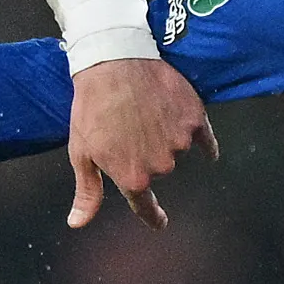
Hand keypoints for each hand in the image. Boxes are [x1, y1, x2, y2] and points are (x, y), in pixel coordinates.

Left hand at [67, 55, 216, 228]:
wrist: (113, 60)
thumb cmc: (91, 107)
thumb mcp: (81, 152)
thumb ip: (87, 192)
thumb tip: (77, 223)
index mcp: (132, 177)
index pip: (145, 206)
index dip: (153, 216)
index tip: (160, 223)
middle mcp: (160, 165)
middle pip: (159, 169)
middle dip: (144, 154)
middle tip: (126, 127)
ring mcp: (179, 141)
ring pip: (175, 149)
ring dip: (164, 137)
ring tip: (143, 111)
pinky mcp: (195, 117)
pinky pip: (206, 138)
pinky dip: (203, 140)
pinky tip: (200, 139)